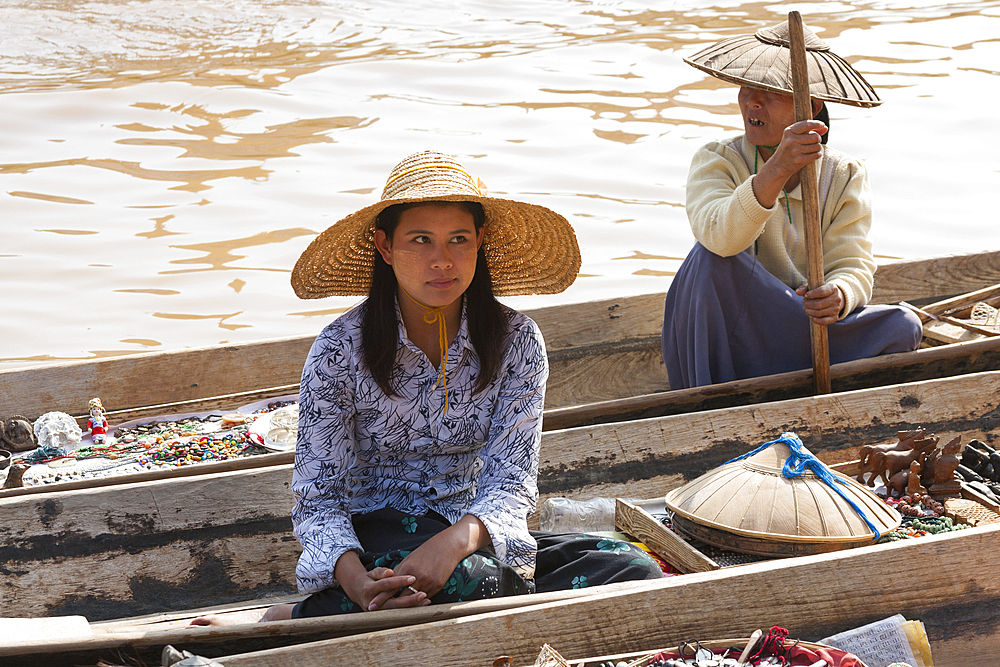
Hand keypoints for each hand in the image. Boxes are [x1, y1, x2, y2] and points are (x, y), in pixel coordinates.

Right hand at [335, 552, 428, 611]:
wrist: (358, 592)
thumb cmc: (369, 579)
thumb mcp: (372, 573)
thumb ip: (381, 572)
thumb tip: (390, 572)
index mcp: (369, 589)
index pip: (386, 585)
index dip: (399, 581)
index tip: (412, 578)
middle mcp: (372, 603)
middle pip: (393, 603)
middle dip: (409, 599)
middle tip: (423, 594)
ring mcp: (377, 612)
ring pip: (397, 611)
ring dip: (412, 607)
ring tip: (426, 601)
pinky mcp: (383, 617)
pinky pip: (398, 614)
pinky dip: (410, 610)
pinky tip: (421, 606)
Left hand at [369, 514, 490, 609]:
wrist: (447, 547)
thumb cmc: (426, 551)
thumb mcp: (409, 559)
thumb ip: (399, 572)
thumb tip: (389, 583)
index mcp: (407, 569)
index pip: (391, 587)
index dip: (381, 597)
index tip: (372, 605)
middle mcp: (417, 577)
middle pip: (402, 597)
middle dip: (391, 605)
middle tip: (380, 613)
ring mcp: (428, 582)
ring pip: (415, 599)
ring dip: (407, 605)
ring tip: (398, 613)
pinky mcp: (437, 585)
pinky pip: (426, 597)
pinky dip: (420, 600)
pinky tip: (416, 605)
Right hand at [769, 119, 826, 177]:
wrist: (778, 165)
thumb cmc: (789, 148)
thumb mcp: (794, 137)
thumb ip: (809, 131)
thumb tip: (825, 128)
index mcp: (789, 131)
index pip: (807, 124)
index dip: (817, 124)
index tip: (822, 125)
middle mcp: (791, 140)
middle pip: (815, 136)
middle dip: (818, 139)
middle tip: (813, 142)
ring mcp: (795, 150)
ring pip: (817, 146)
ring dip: (818, 148)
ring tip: (811, 149)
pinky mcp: (799, 160)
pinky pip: (816, 155)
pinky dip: (817, 154)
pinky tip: (813, 155)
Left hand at [796, 283, 842, 324]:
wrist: (833, 298)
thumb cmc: (820, 291)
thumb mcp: (813, 286)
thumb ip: (804, 288)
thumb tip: (797, 292)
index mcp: (833, 288)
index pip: (821, 292)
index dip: (811, 295)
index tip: (805, 296)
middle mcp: (837, 299)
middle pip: (818, 304)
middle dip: (808, 304)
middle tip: (804, 302)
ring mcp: (836, 309)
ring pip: (819, 313)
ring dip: (809, 311)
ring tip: (806, 308)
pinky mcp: (834, 317)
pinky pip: (824, 321)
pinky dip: (815, 320)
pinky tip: (811, 316)